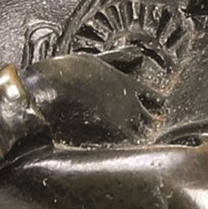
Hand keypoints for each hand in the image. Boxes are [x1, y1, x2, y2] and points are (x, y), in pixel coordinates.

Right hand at [17, 51, 150, 148]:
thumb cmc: (67, 72)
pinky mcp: (112, 137)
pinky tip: (129, 155)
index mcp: (126, 83)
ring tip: (140, 144)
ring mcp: (123, 122)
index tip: (156, 108)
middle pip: (151, 118)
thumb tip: (135, 53)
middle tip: (150, 130)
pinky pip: (130, 146)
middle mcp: (129, 104)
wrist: (51, 92)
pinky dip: (132, 151)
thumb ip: (117, 58)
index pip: (153, 96)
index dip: (155, 102)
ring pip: (144, 134)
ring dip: (142, 139)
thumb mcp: (96, 59)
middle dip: (151, 124)